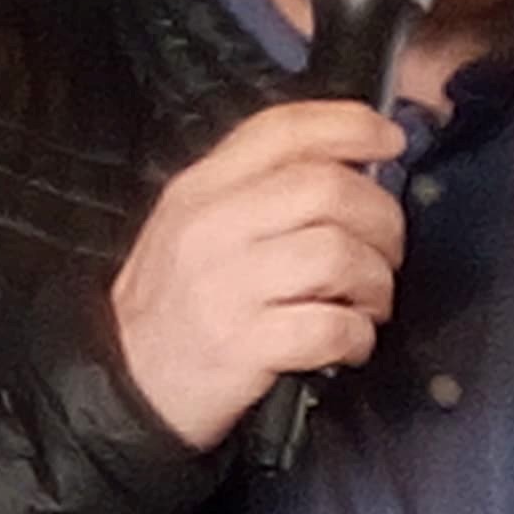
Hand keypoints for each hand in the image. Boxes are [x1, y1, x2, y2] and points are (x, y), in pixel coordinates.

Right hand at [107, 101, 409, 448]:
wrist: (124, 387)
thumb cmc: (171, 306)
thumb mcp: (191, 227)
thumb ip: (255, 191)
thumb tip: (351, 168)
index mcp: (199, 190)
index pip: (283, 131)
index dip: (350, 126)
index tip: (389, 142)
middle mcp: (210, 227)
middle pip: (328, 188)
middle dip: (382, 220)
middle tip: (385, 251)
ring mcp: (225, 286)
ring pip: (339, 254)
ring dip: (375, 282)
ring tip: (368, 303)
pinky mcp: (242, 345)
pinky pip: (331, 326)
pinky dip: (358, 335)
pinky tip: (350, 343)